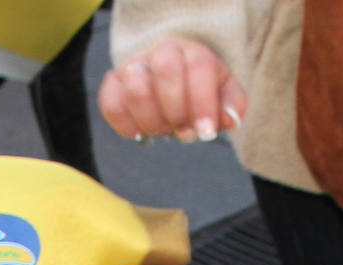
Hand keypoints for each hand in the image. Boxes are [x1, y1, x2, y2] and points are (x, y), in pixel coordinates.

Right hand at [98, 37, 246, 145]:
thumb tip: (229, 119)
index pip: (198, 66)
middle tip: (185, 135)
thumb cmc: (198, 92)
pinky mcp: (113, 84)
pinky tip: (139, 133)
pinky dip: (125, 124)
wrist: (170, 81)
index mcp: (192, 51)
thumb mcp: (222, 94)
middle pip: (166, 70)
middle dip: (178, 111)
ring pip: (136, 89)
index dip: (202, 103)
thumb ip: (232, 105)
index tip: (206, 133)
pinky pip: (110, 103)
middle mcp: (161, 53)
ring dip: (153, 121)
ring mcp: (133, 67)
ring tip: (163, 132)